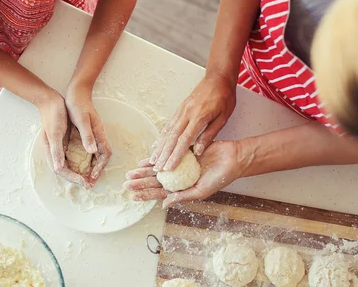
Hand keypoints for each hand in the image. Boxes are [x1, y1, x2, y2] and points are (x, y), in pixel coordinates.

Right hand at [38, 90, 91, 188]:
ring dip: (78, 173)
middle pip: (65, 171)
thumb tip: (59, 169)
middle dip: (77, 179)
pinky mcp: (63, 143)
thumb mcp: (55, 132)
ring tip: (90, 179)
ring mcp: (58, 148)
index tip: (85, 182)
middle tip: (90, 185)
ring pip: (68, 166)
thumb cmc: (53, 115)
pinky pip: (71, 158)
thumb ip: (57, 151)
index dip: (74, 178)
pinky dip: (79, 164)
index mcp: (50, 151)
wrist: (51, 101)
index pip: (62, 171)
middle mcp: (53, 152)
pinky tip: (87, 165)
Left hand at [65, 83, 112, 183]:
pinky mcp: (89, 132)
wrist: (77, 91)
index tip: (93, 177)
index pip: (105, 154)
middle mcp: (99, 135)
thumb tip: (93, 151)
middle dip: (97, 170)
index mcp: (98, 132)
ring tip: (86, 177)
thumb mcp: (81, 120)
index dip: (100, 167)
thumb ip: (87, 135)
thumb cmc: (78, 104)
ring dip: (93, 166)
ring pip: (98, 154)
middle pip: (103, 156)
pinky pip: (92, 149)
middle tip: (90, 182)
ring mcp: (94, 134)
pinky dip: (89, 159)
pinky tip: (81, 163)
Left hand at [125, 141, 250, 207]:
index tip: (132, 195)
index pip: (159, 193)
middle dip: (140, 182)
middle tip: (125, 182)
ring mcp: (179, 165)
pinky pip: (166, 155)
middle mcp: (179, 178)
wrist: (232, 158)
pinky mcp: (182, 153)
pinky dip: (156, 157)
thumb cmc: (220, 177)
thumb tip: (163, 204)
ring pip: (158, 169)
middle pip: (155, 181)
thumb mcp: (201, 191)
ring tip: (131, 172)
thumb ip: (182, 196)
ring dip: (144, 171)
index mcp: (182, 189)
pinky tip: (146, 160)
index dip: (145, 194)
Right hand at [151, 74, 236, 171]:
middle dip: (163, 155)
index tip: (169, 167)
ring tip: (153, 159)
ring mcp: (182, 110)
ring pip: (168, 131)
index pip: (184, 140)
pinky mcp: (180, 108)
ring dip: (159, 147)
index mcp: (199, 117)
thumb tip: (199, 151)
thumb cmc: (224, 97)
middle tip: (156, 168)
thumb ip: (210, 134)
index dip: (175, 155)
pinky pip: (169, 124)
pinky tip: (158, 144)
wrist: (218, 78)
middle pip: (172, 138)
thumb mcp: (223, 117)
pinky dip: (162, 135)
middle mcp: (187, 114)